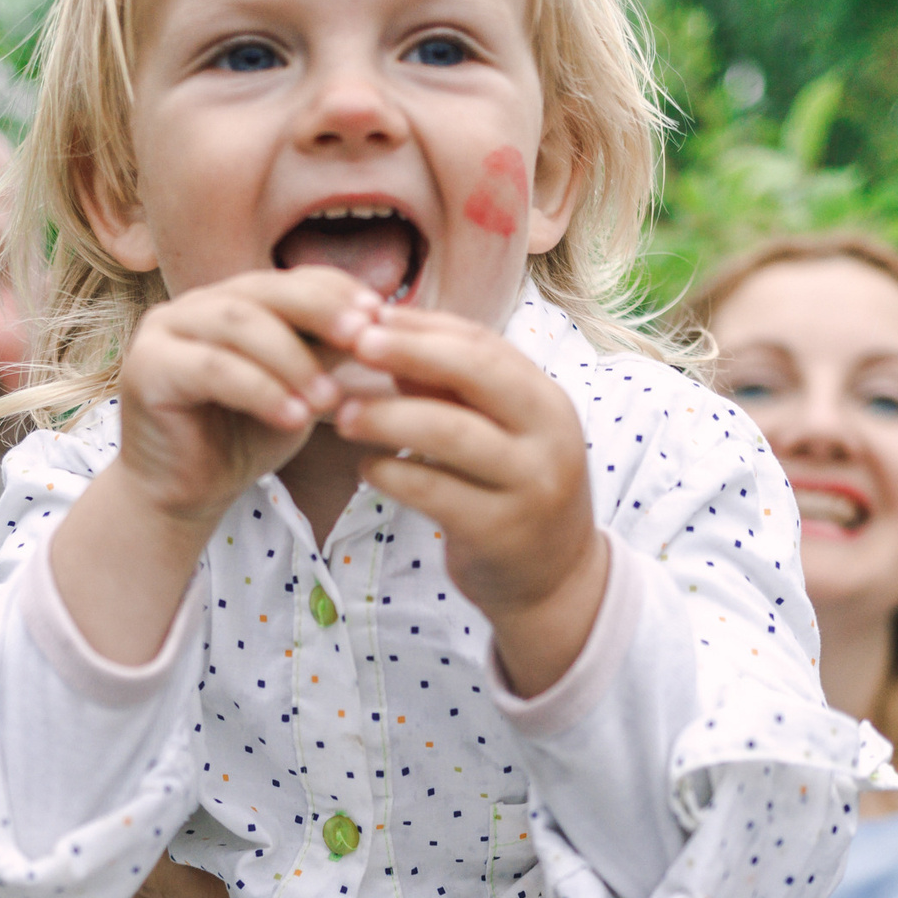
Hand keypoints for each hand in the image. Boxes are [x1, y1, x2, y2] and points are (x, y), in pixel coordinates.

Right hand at [52, 267, 377, 661]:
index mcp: (237, 300)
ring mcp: (165, 330)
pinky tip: (294, 418)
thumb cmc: (245, 438)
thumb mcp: (301, 390)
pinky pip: (211, 368)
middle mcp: (197, 303)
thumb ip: (328, 356)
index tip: (382, 317)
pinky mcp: (146, 367)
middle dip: (320, 312)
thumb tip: (386, 328)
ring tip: (329, 400)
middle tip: (364, 339)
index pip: (294, 279)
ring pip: (239, 325)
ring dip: (292, 359)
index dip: (338, 293)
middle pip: (266, 291)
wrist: (187, 492)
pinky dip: (259, 390)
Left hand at [331, 306, 606, 695]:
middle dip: (411, 352)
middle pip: (477, 373)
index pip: (484, 344)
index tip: (369, 316)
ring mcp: (530, 486)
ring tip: (342, 414)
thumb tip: (385, 338)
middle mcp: (549, 437)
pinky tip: (366, 467)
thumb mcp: (498, 435)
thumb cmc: (511, 492)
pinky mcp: (501, 532)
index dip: (424, 327)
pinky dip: (393, 474)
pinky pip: (435, 492)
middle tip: (354, 343)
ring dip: (389, 416)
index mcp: (547, 402)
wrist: (555, 581)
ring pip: (451, 433)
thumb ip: (451, 392)